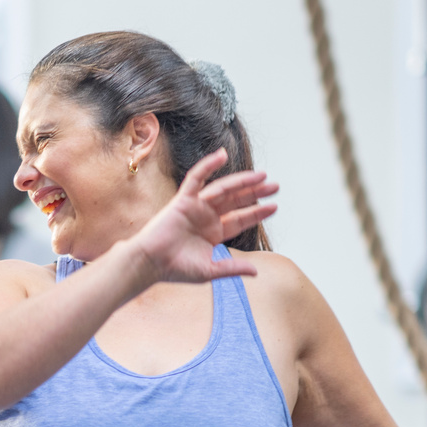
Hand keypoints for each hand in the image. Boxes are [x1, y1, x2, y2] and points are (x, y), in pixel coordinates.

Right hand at [119, 148, 277, 285]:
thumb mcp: (211, 270)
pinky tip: (222, 155)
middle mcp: (207, 217)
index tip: (274, 206)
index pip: (240, 219)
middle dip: (255, 193)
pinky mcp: (183, 199)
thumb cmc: (176, 269)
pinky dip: (208, 165)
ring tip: (261, 176)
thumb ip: (233, 268)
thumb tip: (256, 272)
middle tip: (275, 186)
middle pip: (236, 201)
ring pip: (223, 189)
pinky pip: (196, 178)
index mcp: (213, 233)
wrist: (151, 263)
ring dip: (242, 181)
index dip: (257, 213)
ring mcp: (196, 207)